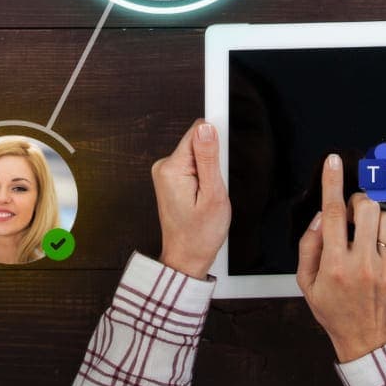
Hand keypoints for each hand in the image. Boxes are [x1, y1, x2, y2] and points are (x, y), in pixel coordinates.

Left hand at [151, 121, 230, 279]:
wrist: (187, 257)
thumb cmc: (199, 234)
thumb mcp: (213, 195)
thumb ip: (209, 158)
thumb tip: (206, 127)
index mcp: (172, 168)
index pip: (197, 132)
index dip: (215, 141)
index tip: (221, 156)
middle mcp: (164, 167)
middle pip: (197, 143)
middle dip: (212, 161)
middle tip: (215, 187)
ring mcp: (165, 173)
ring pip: (196, 155)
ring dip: (208, 171)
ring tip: (208, 195)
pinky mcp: (170, 178)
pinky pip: (192, 165)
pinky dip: (202, 177)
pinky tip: (202, 195)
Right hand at [297, 154, 385, 362]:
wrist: (369, 340)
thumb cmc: (335, 310)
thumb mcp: (306, 283)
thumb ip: (309, 245)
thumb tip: (321, 216)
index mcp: (335, 266)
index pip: (332, 213)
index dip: (331, 183)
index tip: (333, 163)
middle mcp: (363, 264)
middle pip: (366, 207)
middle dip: (358, 203)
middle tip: (352, 215)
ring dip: (375, 220)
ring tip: (368, 237)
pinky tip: (383, 249)